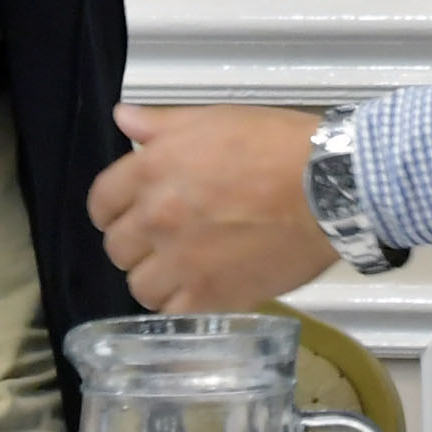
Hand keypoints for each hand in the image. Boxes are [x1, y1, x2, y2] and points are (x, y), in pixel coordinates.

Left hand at [86, 104, 340, 311]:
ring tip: (184, 271)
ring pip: (140, 286)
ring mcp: (181, 262)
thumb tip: (123, 117)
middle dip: (136, 244)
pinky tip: (202, 291)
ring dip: (156, 278)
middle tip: (165, 241)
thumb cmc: (279, 145)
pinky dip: (182, 306)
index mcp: (152, 170)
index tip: (129, 214)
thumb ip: (162, 124)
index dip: (113, 210)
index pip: (101, 201)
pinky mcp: (211, 296)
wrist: (329, 187)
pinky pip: (173, 313)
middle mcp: (156, 218)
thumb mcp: (216, 118)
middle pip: (117, 248)